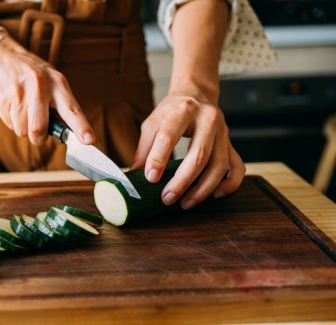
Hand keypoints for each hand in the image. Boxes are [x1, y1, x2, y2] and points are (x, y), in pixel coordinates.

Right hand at [0, 35, 93, 145]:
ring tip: (24, 109)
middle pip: (39, 129)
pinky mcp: (3, 98)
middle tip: (38, 132)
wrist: (4, 56)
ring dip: (23, 127)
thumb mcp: (53, 83)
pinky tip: (13, 105)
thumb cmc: (34, 75)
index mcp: (58, 84)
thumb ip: (61, 107)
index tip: (89, 140)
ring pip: (22, 130)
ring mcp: (19, 92)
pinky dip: (12, 120)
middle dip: (38, 137)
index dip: (81, 127)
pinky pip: (9, 124)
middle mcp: (39, 87)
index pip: (72, 109)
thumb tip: (67, 134)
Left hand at [131, 94, 244, 208]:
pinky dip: (229, 184)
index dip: (158, 159)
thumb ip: (144, 148)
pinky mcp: (231, 144)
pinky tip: (215, 195)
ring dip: (202, 189)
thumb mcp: (153, 123)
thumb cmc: (172, 112)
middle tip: (167, 198)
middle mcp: (208, 119)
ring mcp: (223, 132)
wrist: (197, 95)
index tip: (150, 178)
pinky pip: (236, 168)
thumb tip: (134, 175)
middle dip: (182, 181)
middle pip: (198, 155)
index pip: (169, 135)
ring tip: (185, 203)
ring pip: (219, 165)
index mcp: (183, 110)